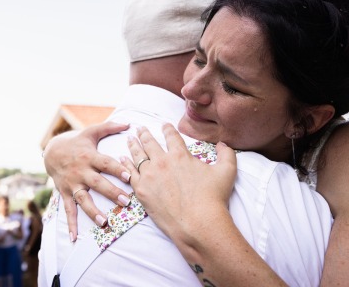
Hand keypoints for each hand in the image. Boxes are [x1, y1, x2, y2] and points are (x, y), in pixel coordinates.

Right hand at [43, 121, 131, 239]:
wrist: (51, 150)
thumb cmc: (77, 141)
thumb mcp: (91, 131)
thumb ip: (110, 127)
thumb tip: (129, 123)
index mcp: (89, 156)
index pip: (105, 163)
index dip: (117, 168)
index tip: (129, 175)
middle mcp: (81, 171)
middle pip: (97, 183)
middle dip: (111, 192)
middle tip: (126, 201)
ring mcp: (72, 184)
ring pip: (83, 199)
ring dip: (92, 212)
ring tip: (104, 222)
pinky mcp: (65, 193)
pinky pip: (68, 210)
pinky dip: (71, 224)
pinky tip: (74, 238)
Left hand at [122, 123, 236, 239]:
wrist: (198, 224)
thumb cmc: (213, 198)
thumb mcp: (226, 171)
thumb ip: (226, 154)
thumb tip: (223, 144)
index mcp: (180, 155)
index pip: (171, 136)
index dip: (167, 129)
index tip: (164, 125)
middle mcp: (162, 162)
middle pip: (150, 143)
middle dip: (144, 134)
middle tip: (139, 129)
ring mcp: (150, 176)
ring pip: (138, 156)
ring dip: (133, 145)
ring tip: (130, 139)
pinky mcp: (142, 191)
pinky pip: (131, 174)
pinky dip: (126, 165)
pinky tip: (122, 159)